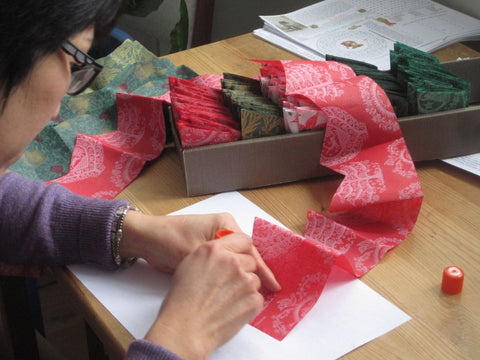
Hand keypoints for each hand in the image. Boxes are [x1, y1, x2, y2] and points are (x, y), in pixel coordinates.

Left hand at [121, 211, 279, 291]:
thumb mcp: (199, 251)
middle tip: (270, 293)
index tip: (273, 285)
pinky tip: (238, 290)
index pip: (249, 248)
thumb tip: (245, 278)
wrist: (146, 240)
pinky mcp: (206, 253)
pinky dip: (231, 277)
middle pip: (245, 255)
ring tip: (258, 294)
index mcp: (225, 224)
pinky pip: (224, 266)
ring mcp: (215, 242)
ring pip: (236, 262)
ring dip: (244, 276)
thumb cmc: (171, 240)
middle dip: (256, 273)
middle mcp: (223, 230)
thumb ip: (223, 263)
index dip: (262, 269)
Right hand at [144, 233, 263, 359]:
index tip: (240, 257)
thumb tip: (225, 254)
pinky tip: (232, 310)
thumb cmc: (182, 300)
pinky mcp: (253, 299)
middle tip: (227, 285)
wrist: (185, 329)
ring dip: (245, 287)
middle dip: (243, 270)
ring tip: (226, 300)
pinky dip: (248, 304)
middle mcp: (232, 262)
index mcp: (214, 250)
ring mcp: (245, 281)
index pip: (242, 239)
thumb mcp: (190, 264)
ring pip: (255, 279)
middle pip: (250, 260)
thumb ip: (211, 253)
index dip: (241, 250)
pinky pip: (257, 297)